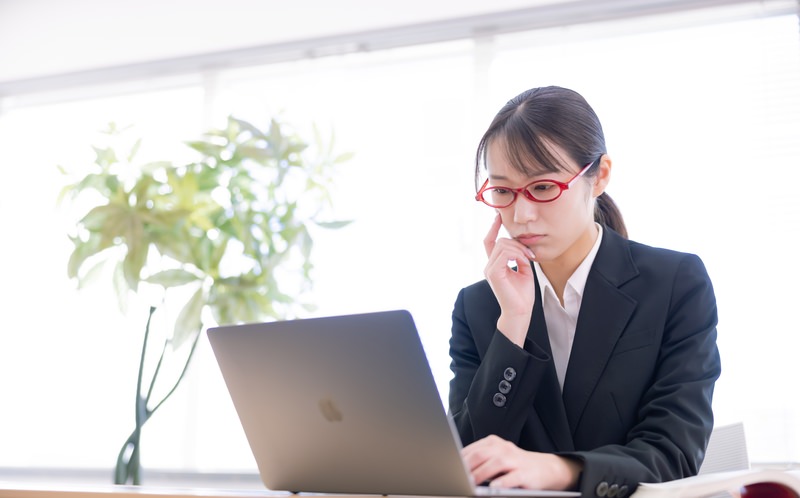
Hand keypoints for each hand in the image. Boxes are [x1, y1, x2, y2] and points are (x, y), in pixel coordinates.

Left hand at [462, 435, 581, 490]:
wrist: (546, 469)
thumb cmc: (516, 465)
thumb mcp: (497, 457)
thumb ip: (480, 460)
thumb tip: (458, 468)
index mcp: (494, 443)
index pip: (473, 449)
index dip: (460, 459)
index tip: (449, 468)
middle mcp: (504, 448)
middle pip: (481, 454)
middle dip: (467, 466)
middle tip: (457, 477)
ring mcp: (515, 460)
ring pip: (496, 464)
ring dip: (481, 474)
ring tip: (470, 483)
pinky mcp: (526, 473)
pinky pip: (512, 477)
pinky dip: (502, 482)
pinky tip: (493, 487)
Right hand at [483, 213, 535, 345]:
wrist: (520, 311)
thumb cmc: (522, 294)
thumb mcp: (523, 270)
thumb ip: (520, 257)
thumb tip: (520, 245)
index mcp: (495, 265)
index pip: (489, 241)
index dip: (493, 228)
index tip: (499, 216)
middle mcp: (489, 266)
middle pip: (500, 241)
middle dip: (518, 244)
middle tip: (530, 254)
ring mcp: (489, 269)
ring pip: (503, 245)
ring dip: (519, 249)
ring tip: (528, 259)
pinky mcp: (494, 273)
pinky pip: (505, 253)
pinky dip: (517, 255)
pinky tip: (523, 262)